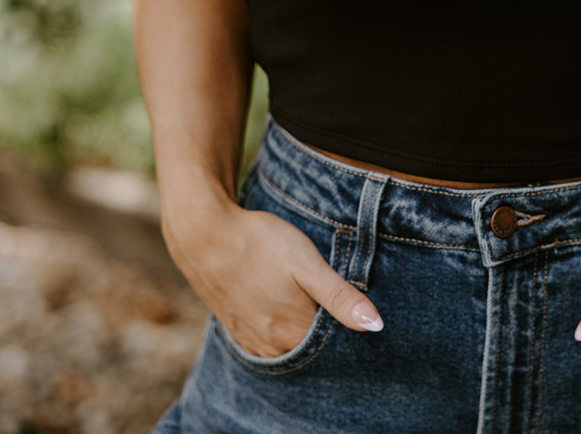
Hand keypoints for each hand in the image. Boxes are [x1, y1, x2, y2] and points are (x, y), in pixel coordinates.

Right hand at [161, 177, 382, 357]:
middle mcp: (272, 345)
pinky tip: (281, 306)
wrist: (204, 233)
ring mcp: (251, 338)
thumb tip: (376, 326)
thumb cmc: (259, 243)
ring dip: (300, 330)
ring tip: (305, 301)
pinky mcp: (236, 326)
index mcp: (293, 333)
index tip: (354, 307)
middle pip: (310, 347)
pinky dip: (279, 329)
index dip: (346, 327)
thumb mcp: (307, 264)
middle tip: (328, 299)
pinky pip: (266, 339)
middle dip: (324, 331)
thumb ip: (340, 297)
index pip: (333, 347)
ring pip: (287, 344)